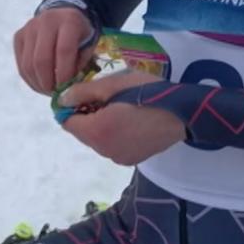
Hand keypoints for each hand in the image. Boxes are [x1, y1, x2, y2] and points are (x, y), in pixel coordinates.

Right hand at [14, 8, 95, 93]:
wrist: (64, 13)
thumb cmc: (80, 33)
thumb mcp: (89, 44)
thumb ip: (80, 64)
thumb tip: (66, 88)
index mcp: (69, 21)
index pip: (64, 50)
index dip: (64, 73)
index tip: (67, 88)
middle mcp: (47, 21)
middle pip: (42, 59)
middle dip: (48, 82)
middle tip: (55, 94)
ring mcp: (30, 28)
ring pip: (28, 64)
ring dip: (37, 83)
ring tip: (48, 91)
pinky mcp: (19, 36)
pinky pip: (21, 64)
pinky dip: (29, 79)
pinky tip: (40, 84)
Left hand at [60, 70, 185, 164]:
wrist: (182, 114)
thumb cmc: (148, 92)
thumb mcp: (114, 84)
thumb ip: (83, 92)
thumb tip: (61, 100)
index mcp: (97, 132)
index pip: (67, 123)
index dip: (71, 107)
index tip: (83, 93)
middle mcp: (104, 150)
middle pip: (83, 133)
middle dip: (87, 115)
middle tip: (106, 96)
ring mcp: (118, 157)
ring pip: (98, 140)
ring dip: (101, 124)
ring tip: (121, 106)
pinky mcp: (132, 159)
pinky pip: (113, 146)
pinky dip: (115, 134)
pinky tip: (132, 120)